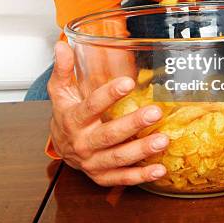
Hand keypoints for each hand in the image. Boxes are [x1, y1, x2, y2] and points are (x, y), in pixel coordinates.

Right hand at [47, 41, 169, 186]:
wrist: (60, 147)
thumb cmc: (66, 114)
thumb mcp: (60, 91)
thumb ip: (64, 69)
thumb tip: (62, 45)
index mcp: (73, 120)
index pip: (91, 106)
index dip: (109, 95)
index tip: (128, 82)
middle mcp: (83, 143)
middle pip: (108, 135)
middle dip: (133, 124)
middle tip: (155, 112)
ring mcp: (93, 162)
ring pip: (118, 158)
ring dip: (141, 150)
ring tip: (163, 140)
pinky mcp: (102, 176)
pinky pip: (122, 178)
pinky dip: (141, 175)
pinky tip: (160, 169)